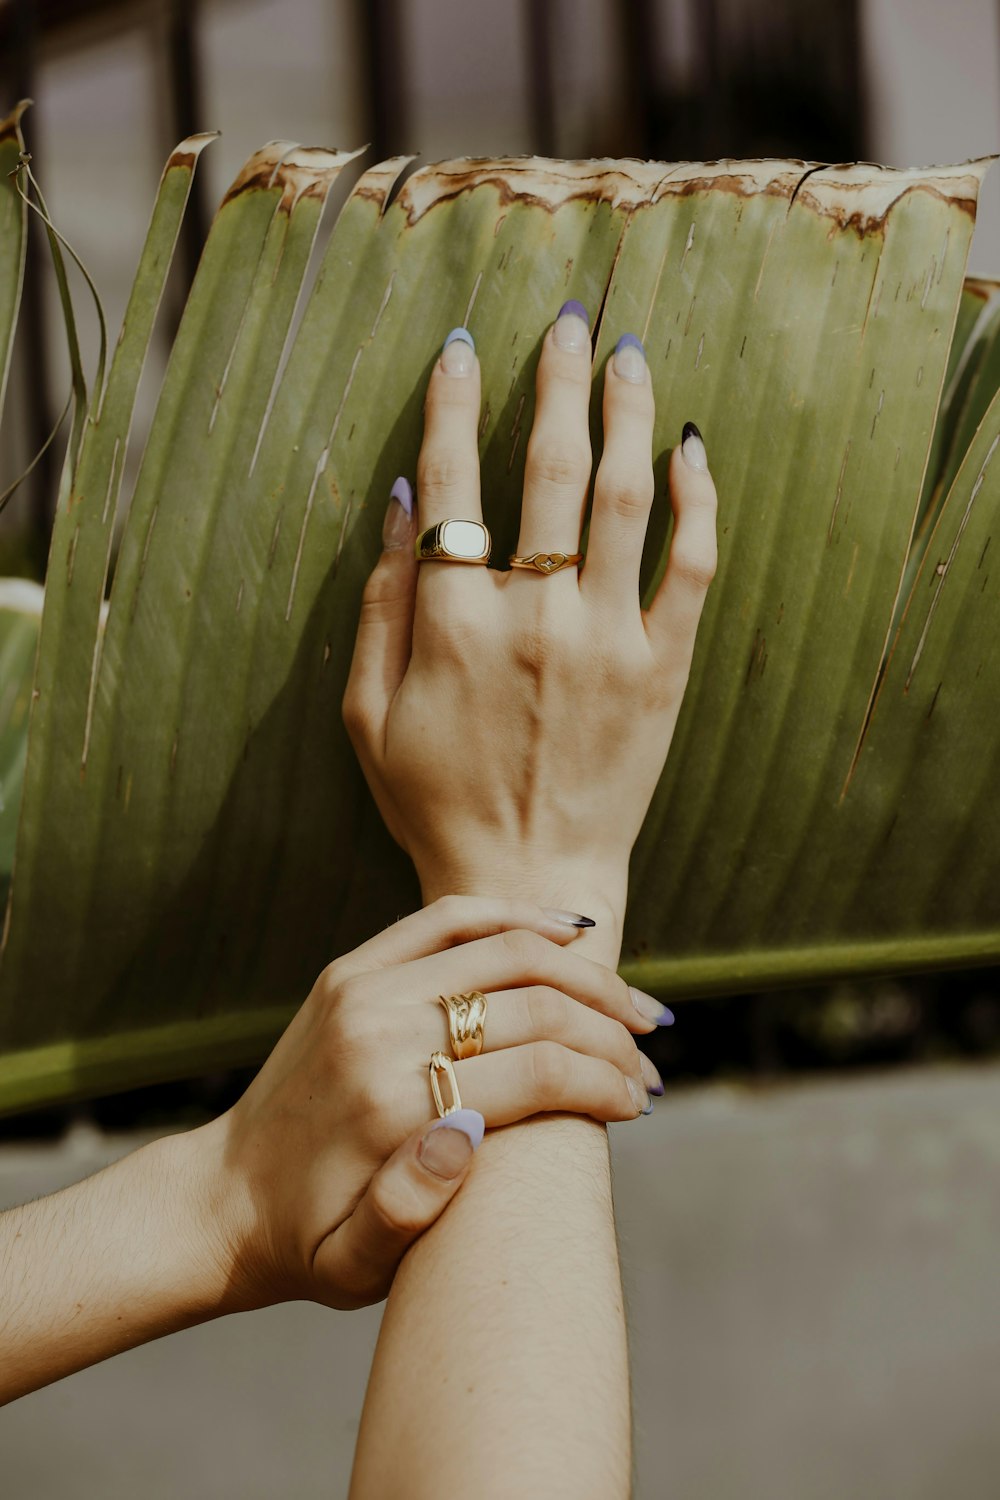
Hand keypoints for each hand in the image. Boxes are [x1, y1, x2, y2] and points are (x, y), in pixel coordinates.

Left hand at [197, 896, 668, 1314]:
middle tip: (653, 1054)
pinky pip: (449, 918)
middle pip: (531, 1001)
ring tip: (633, 1002)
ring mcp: (361, 986)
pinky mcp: (352, 967)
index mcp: (390, 1106)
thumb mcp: (354, 1267)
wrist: (221, 1198)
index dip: (605, 1081)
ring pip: (501, 946)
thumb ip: (411, 1209)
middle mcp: (377, 1030)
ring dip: (582, 969)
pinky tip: (569, 933)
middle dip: (609, 1026)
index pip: (536, 1068)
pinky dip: (517, 917)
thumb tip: (470, 1131)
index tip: (641, 1103)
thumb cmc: (305, 1244)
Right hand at [343, 306, 717, 936]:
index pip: (456, 479)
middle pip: (552, 468)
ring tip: (629, 356)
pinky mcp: (662, 671)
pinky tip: (690, 450)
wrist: (529, 877)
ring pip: (627, 499)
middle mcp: (534, 616)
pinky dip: (697, 502)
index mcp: (453, 623)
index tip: (463, 348)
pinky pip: (691, 568)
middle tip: (569, 320)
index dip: (457, 402)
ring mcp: (607, 641)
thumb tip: (403, 498)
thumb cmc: (434, 801)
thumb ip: (379, 601)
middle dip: (559, 380)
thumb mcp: (366, 712)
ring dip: (628, 414)